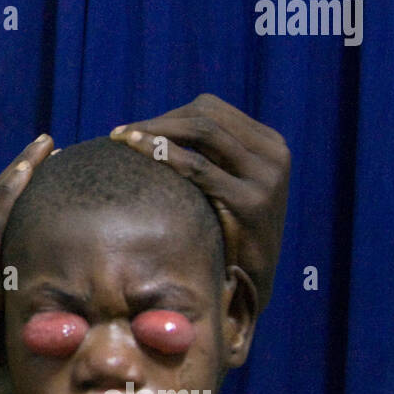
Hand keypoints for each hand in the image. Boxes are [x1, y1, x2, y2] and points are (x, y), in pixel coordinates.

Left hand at [109, 94, 289, 310]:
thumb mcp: (230, 185)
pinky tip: (136, 149)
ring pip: (202, 130)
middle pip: (205, 114)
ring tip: (121, 139)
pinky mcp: (251, 201)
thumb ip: (211, 156)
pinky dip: (164, 152)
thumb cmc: (228, 233)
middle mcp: (273, 154)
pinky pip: (198, 166)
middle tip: (120, 134)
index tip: (134, 128)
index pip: (211, 110)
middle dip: (159, 121)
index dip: (168, 114)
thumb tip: (155, 128)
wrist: (253, 283)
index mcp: (269, 144)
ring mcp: (266, 176)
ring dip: (156, 130)